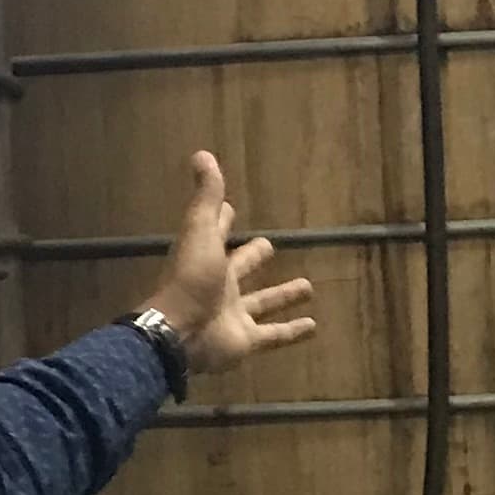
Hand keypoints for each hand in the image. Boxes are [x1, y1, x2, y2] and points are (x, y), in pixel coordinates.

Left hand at [147, 151, 315, 377]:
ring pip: (263, 302)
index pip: (217, 232)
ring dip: (283, 295)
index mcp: (208, 257)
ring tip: (309, 287)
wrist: (180, 332)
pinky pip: (274, 335)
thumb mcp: (200, 231)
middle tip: (270, 246)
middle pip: (241, 267)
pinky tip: (314, 327)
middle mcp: (221, 285)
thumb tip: (202, 154)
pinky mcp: (246, 340)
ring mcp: (233, 315)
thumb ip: (207, 198)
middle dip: (253, 257)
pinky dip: (293, 332)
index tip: (232, 207)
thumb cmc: (190, 278)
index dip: (224, 219)